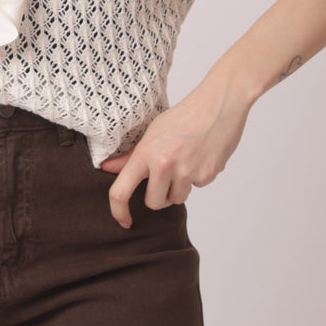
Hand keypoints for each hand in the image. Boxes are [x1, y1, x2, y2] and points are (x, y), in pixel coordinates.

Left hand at [97, 73, 251, 225]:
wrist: (219, 104)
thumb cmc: (185, 115)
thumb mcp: (152, 132)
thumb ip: (131, 155)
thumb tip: (107, 168)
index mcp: (145, 153)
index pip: (120, 191)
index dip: (118, 211)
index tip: (124, 220)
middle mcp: (164, 165)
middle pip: (154, 203)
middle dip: (160, 196)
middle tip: (166, 177)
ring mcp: (187, 171)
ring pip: (177, 198)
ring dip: (180, 187)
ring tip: (186, 162)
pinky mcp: (207, 175)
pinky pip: (197, 187)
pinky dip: (199, 177)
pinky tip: (202, 156)